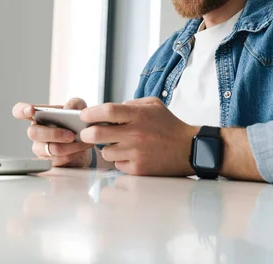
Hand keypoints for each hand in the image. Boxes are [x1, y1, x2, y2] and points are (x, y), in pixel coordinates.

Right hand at [12, 98, 93, 166]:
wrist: (85, 142)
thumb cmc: (76, 122)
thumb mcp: (79, 108)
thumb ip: (74, 104)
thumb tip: (68, 109)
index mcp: (38, 116)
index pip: (20, 111)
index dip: (21, 110)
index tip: (30, 110)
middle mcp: (36, 132)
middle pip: (33, 133)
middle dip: (54, 134)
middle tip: (71, 135)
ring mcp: (40, 148)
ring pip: (49, 149)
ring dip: (69, 146)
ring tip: (82, 142)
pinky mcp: (49, 161)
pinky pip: (58, 160)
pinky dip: (73, 154)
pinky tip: (81, 149)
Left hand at [79, 97, 199, 175]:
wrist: (190, 149)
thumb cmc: (169, 125)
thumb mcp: (153, 105)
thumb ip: (131, 103)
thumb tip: (109, 110)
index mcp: (139, 115)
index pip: (107, 111)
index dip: (90, 113)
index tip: (83, 116)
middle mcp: (136, 133)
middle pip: (98, 133)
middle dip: (87, 134)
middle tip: (87, 133)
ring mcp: (137, 153)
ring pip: (106, 152)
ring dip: (107, 148)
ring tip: (118, 144)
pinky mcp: (139, 169)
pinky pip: (118, 164)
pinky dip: (120, 160)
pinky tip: (131, 155)